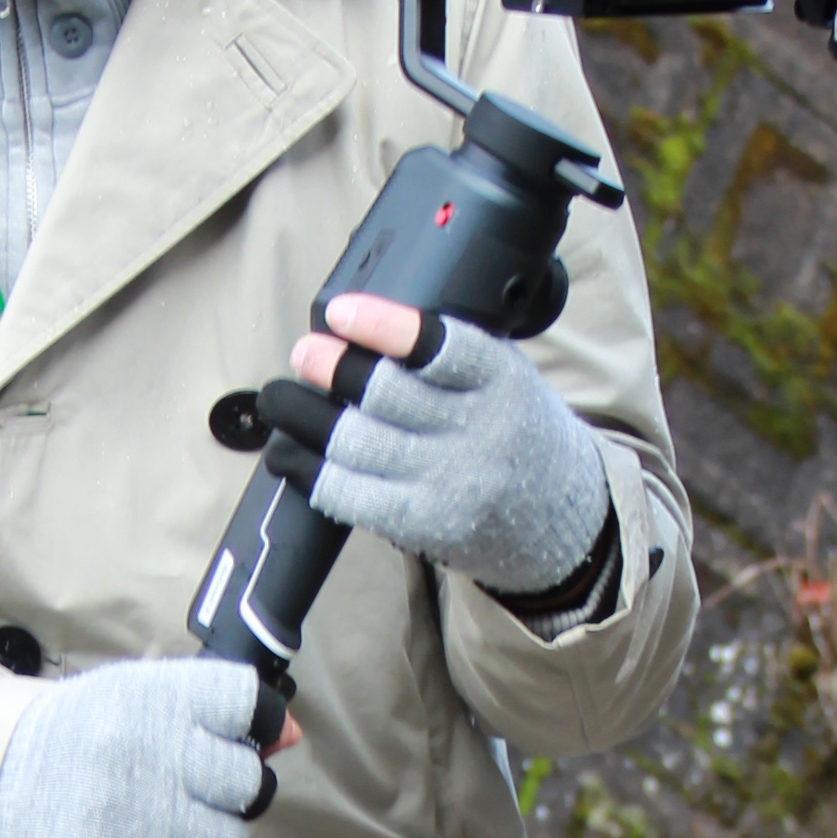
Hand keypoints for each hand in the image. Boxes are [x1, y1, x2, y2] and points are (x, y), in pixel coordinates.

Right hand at [0, 656, 268, 837]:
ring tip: (171, 823)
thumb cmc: (74, 738)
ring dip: (208, 837)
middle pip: (247, 780)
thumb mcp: (136, 699)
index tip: (235, 735)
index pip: (248, 705)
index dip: (252, 724)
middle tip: (198, 787)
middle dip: (231, 789)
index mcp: (154, 696)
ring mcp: (141, 814)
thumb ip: (211, 711)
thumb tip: (288, 733)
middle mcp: (151, 751)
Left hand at [294, 292, 613, 599]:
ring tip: (279, 398)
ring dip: (305, 417)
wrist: (557, 518)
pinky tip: (287, 451)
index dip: (383, 326)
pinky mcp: (423, 525)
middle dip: (332, 369)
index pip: (440, 346)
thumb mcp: (505, 377)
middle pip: (386, 396)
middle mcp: (478, 433)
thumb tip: (352, 335)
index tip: (340, 312)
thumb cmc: (515, 432)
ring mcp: (450, 484)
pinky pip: (351, 495)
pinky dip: (309, 469)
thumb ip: (446, 356)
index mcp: (502, 381)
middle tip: (304, 353)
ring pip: (358, 444)